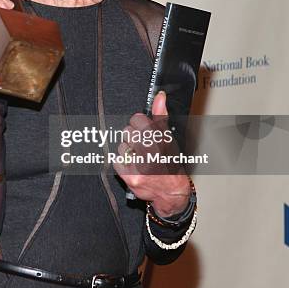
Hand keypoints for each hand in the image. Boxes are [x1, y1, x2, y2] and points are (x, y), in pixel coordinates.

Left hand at [112, 91, 190, 216]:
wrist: (171, 191)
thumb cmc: (169, 162)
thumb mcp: (168, 137)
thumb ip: (160, 115)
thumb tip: (159, 96)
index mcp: (161, 140)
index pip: (137, 120)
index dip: (139, 124)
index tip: (143, 129)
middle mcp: (151, 153)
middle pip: (128, 132)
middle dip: (133, 137)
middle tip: (142, 145)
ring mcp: (140, 166)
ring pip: (122, 146)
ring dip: (128, 151)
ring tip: (139, 157)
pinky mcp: (130, 178)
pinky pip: (117, 161)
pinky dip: (123, 162)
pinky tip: (134, 166)